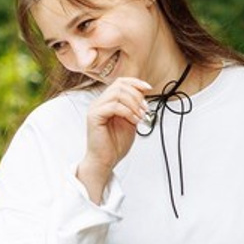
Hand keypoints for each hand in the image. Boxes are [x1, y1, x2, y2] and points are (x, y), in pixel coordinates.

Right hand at [77, 76, 150, 202]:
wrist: (105, 160)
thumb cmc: (115, 144)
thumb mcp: (130, 119)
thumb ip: (134, 106)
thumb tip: (143, 93)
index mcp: (106, 102)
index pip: (120, 82)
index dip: (136, 82)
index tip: (148, 89)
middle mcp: (98, 103)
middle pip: (120, 85)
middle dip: (137, 95)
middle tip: (145, 109)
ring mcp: (95, 109)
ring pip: (117, 93)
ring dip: (134, 103)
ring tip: (140, 116)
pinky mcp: (94, 117)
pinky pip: (114, 106)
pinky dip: (128, 112)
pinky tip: (134, 121)